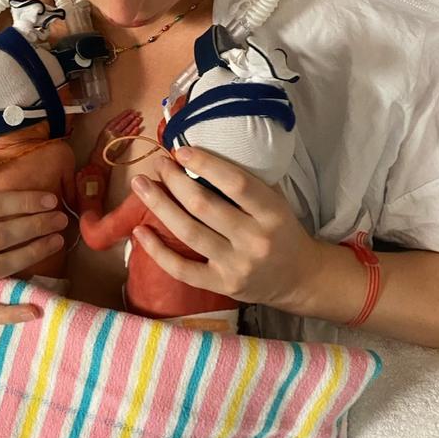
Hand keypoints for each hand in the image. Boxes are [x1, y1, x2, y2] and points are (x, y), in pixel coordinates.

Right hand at [90, 109, 142, 165]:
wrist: (101, 159)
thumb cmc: (100, 148)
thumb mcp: (102, 135)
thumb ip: (109, 128)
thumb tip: (117, 123)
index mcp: (107, 129)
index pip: (117, 119)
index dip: (124, 114)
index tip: (129, 111)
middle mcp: (113, 132)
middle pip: (124, 123)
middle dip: (131, 117)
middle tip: (137, 113)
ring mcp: (119, 138)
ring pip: (128, 128)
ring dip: (134, 123)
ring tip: (139, 119)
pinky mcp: (124, 145)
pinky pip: (130, 137)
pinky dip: (134, 132)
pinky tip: (138, 128)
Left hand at [130, 147, 320, 312]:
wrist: (299, 278)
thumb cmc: (281, 229)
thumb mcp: (275, 200)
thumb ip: (246, 182)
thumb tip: (201, 153)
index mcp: (272, 213)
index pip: (236, 184)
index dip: (205, 164)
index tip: (181, 151)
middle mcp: (254, 241)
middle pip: (204, 206)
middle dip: (174, 181)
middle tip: (158, 163)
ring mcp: (236, 266)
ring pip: (188, 233)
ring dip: (159, 206)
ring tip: (140, 185)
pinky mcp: (221, 286)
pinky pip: (182, 269)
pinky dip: (157, 251)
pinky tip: (139, 231)